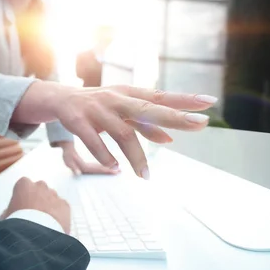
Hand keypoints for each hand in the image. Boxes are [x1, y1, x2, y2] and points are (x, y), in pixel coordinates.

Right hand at [0, 177, 70, 233]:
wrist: (36, 236)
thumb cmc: (17, 224)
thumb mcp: (6, 217)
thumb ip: (9, 210)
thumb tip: (10, 212)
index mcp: (23, 185)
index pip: (23, 185)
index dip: (23, 196)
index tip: (22, 206)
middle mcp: (40, 186)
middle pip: (39, 189)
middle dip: (38, 198)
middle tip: (35, 214)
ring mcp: (54, 195)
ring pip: (52, 198)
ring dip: (49, 206)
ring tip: (45, 222)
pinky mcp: (65, 205)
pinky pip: (62, 208)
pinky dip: (59, 214)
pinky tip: (54, 226)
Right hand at [53, 85, 216, 178]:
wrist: (60, 98)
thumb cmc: (99, 105)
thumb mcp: (122, 110)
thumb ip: (144, 124)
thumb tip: (169, 139)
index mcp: (128, 94)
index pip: (161, 96)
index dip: (184, 99)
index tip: (209, 102)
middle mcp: (115, 98)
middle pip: (148, 108)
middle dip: (174, 117)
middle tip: (199, 124)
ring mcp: (97, 109)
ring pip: (122, 133)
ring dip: (136, 156)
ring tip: (145, 175)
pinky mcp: (78, 121)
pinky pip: (94, 141)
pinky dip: (106, 156)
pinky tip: (114, 167)